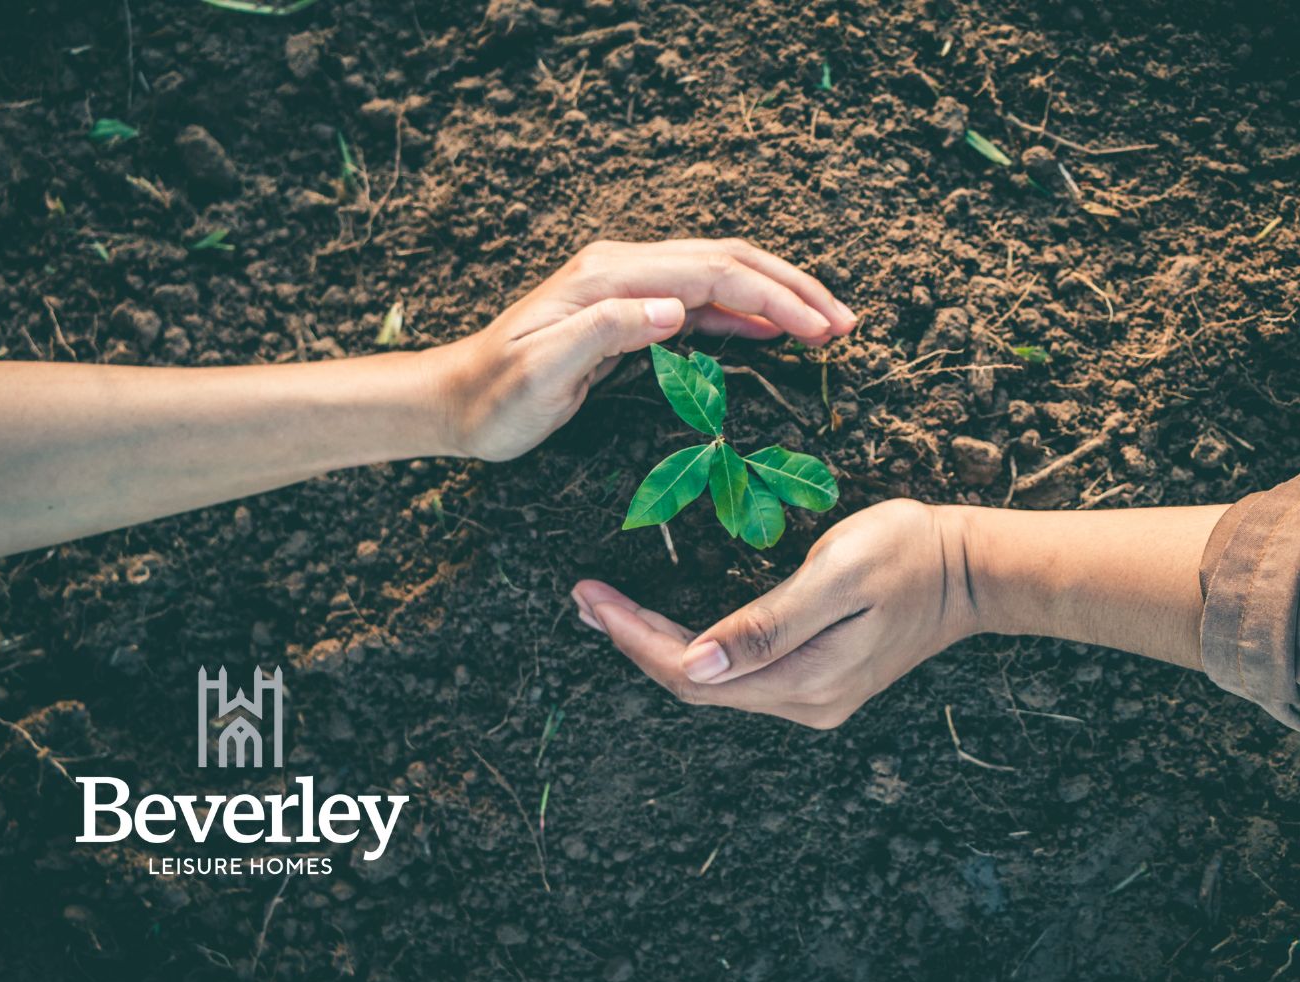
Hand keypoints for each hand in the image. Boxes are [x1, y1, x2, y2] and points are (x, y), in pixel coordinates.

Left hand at [422, 238, 856, 460]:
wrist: (455, 402)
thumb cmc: (496, 399)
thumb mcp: (542, 373)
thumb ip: (606, 332)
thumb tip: (674, 309)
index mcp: (609, 276)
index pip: (712, 272)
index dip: (774, 296)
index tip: (821, 327)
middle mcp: (622, 267)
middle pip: (727, 260)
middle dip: (791, 288)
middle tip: (844, 323)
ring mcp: (626, 284)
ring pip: (719, 274)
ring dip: (775, 296)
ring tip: (826, 324)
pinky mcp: (628, 309)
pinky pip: (700, 300)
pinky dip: (744, 312)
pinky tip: (772, 330)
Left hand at [570, 500, 979, 727]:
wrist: (973, 569)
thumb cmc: (908, 553)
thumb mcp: (838, 575)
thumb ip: (768, 622)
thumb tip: (697, 661)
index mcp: (804, 678)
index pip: (692, 672)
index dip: (634, 637)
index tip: (590, 598)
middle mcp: (803, 702)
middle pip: (695, 683)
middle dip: (632, 642)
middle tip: (583, 599)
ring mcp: (812, 696)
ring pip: (713, 683)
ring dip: (656, 648)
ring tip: (607, 611)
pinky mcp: (818, 680)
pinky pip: (738, 676)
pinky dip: (692, 650)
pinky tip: (667, 628)